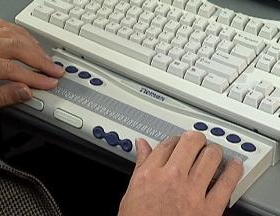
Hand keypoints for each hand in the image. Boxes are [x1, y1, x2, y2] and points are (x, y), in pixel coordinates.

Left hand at [0, 19, 63, 107]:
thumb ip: (2, 96)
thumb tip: (25, 93)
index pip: (13, 69)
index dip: (35, 78)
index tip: (51, 84)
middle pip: (18, 47)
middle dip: (41, 60)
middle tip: (57, 70)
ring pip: (14, 34)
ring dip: (34, 46)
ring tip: (47, 59)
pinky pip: (6, 26)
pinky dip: (22, 34)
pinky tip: (31, 42)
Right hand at [118, 131, 242, 215]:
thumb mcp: (132, 190)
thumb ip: (141, 164)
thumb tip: (142, 145)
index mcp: (151, 173)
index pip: (168, 143)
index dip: (176, 138)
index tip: (179, 141)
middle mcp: (172, 178)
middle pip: (191, 142)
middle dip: (196, 138)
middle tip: (198, 142)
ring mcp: (192, 193)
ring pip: (211, 156)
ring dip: (214, 151)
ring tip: (213, 152)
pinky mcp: (209, 209)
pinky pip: (227, 183)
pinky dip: (234, 170)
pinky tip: (234, 165)